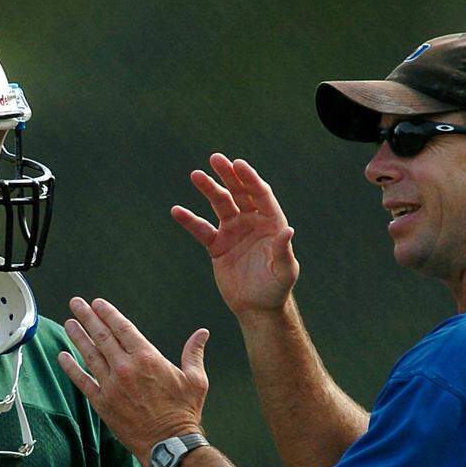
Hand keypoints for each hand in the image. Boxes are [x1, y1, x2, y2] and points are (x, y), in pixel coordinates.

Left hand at [58, 297, 208, 465]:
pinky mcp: (102, 404)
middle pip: (102, 336)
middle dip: (88, 317)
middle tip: (76, 303)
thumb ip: (194, 353)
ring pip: (90, 355)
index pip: (122, 328)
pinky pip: (83, 382)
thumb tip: (202, 333)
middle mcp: (126, 368)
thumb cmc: (184, 413)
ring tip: (68, 322)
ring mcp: (111, 386)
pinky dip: (71, 368)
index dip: (108, 314)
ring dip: (78, 336)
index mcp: (147, 358)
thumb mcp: (196, 380)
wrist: (169, 444)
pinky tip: (63, 356)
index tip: (98, 304)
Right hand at [172, 154, 299, 318]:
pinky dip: (190, 220)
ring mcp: (234, 232)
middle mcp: (252, 222)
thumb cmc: (276, 289)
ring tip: (196, 175)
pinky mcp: (218, 246)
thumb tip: (288, 230)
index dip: (250, 179)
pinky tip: (177, 211)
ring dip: (209, 189)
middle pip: (239, 193)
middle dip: (228, 175)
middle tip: (216, 159)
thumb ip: (283, 250)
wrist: (257, 307)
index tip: (238, 165)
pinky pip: (202, 230)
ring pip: (220, 205)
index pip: (260, 194)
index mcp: (271, 223)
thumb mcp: (284, 270)